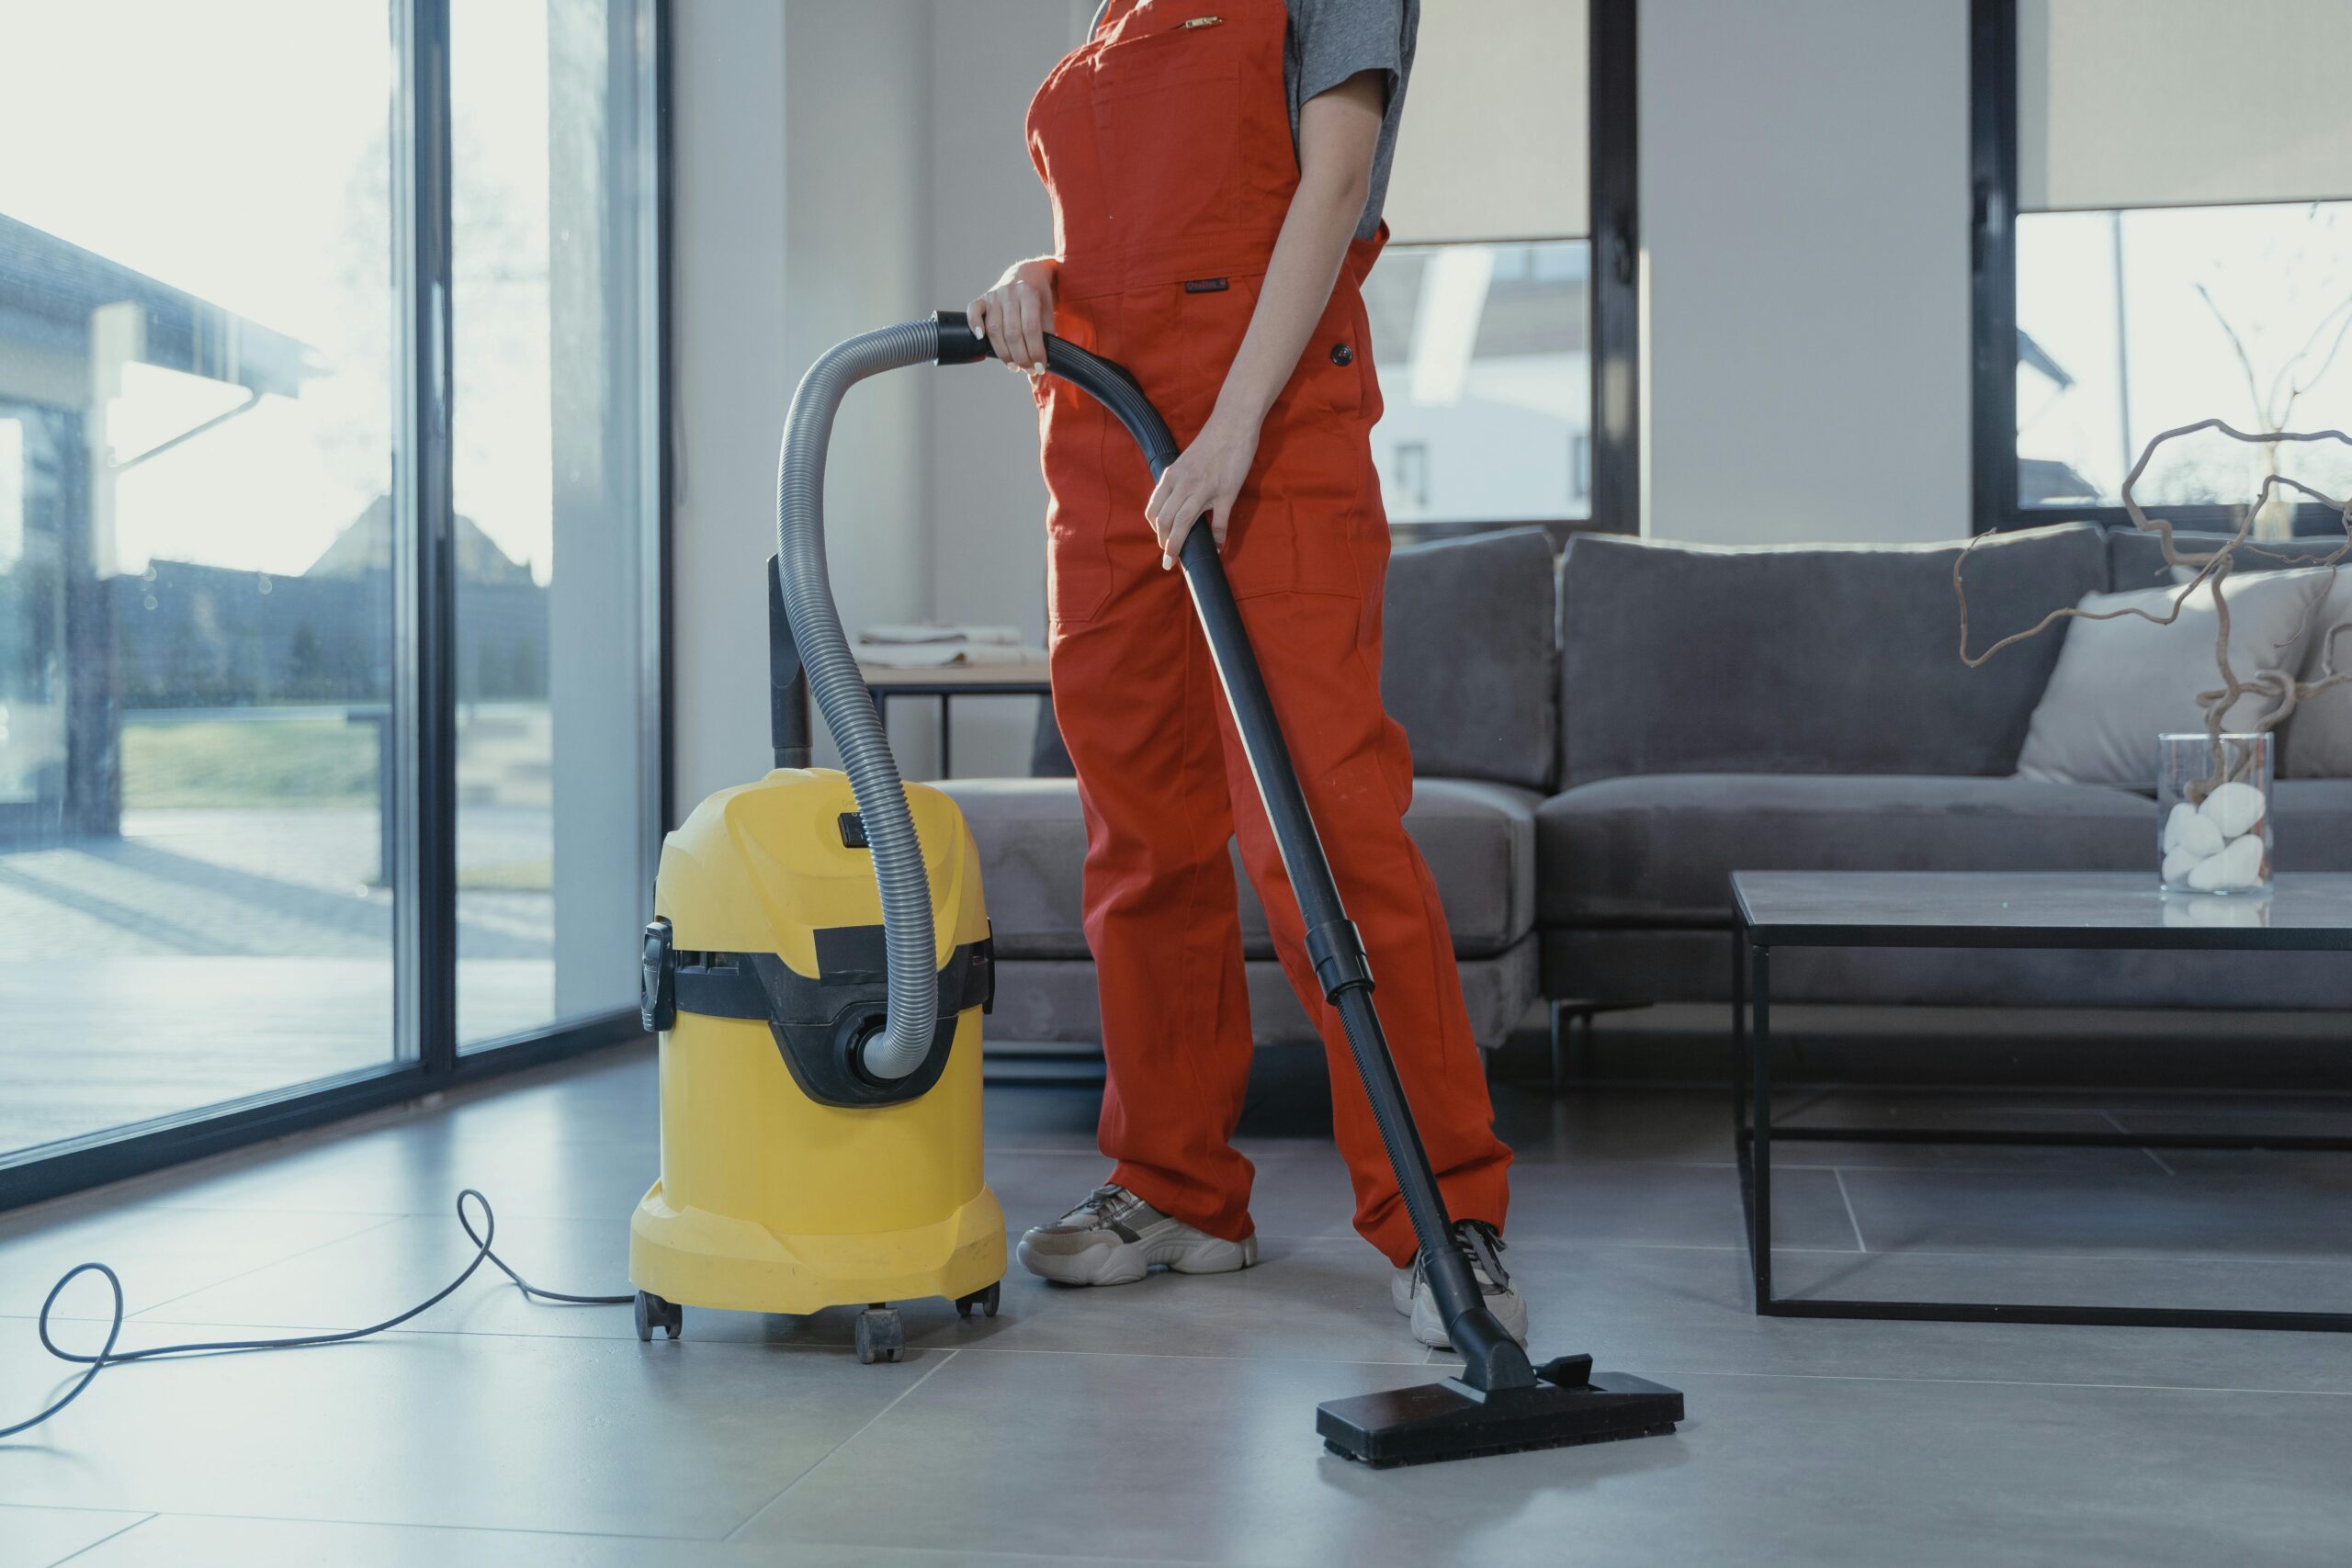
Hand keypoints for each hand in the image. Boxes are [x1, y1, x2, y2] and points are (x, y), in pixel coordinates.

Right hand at [968, 257, 1056, 370]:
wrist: (1028, 272)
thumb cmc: (1039, 297)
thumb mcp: (1048, 312)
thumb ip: (1047, 339)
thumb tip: (1039, 372)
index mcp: (1029, 293)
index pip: (1031, 328)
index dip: (1035, 351)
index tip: (1039, 367)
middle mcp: (1010, 293)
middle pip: (1012, 332)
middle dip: (1020, 356)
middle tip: (1027, 369)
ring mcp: (994, 295)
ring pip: (994, 328)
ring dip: (1003, 352)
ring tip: (1012, 365)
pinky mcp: (983, 298)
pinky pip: (973, 311)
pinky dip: (974, 324)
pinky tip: (981, 339)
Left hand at [1144, 408, 1258, 569]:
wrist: (1232, 423)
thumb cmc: (1210, 443)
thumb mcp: (1185, 462)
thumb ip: (1178, 482)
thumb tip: (1177, 503)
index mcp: (1171, 476)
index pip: (1154, 509)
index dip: (1155, 530)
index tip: (1162, 540)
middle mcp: (1183, 484)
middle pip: (1165, 521)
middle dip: (1164, 544)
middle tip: (1168, 559)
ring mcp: (1204, 489)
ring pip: (1184, 523)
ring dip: (1178, 546)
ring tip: (1177, 560)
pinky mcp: (1226, 492)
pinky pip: (1218, 522)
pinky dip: (1216, 539)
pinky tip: (1217, 548)